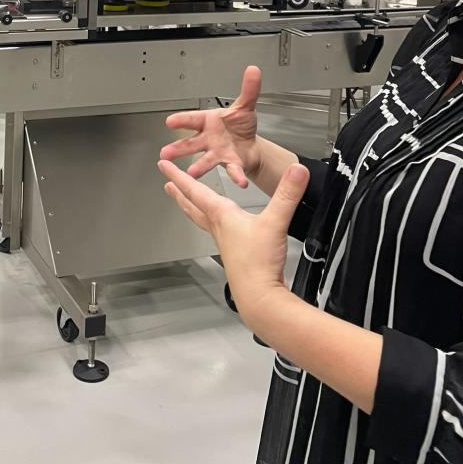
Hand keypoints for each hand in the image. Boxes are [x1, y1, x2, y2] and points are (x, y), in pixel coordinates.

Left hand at [157, 157, 309, 329]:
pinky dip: (212, 222)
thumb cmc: (258, 265)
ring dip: (192, 208)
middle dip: (179, 193)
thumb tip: (298, 171)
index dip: (178, 175)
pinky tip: (221, 225)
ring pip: (203, 219)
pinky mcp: (234, 254)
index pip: (195, 190)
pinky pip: (218, 231)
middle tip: (167, 184)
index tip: (164, 165)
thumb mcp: (275, 223)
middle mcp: (219, 228)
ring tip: (185, 202)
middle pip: (193, 207)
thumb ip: (287, 195)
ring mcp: (225, 242)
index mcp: (222, 216)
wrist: (259, 298)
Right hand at [160, 65, 263, 186]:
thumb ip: (249, 89)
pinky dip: (236, 176)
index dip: (181, 120)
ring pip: (205, 160)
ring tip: (191, 174)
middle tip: (165, 153)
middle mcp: (209, 139)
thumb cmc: (240, 127)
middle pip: (191, 143)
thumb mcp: (245, 106)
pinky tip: (240, 181)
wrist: (251, 146)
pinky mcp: (230, 164)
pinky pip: (233, 170)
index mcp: (208, 122)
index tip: (170, 121)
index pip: (192, 119)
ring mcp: (217, 153)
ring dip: (198, 167)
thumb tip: (253, 70)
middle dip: (178, 148)